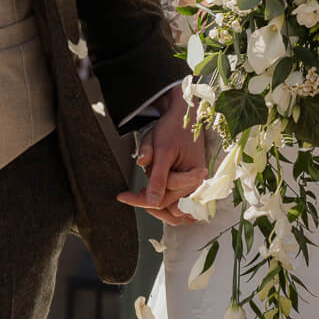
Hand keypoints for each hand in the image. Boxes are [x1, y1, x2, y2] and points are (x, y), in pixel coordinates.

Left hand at [118, 90, 207, 224]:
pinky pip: (173, 197)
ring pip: (169, 203)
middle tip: (131, 189)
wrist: (183, 114)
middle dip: (148, 192)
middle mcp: (196, 185)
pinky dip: (160, 192)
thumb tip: (152, 202)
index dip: (140, 199)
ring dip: (155, 193)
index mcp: (194, 178)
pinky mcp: (188, 181)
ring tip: (146, 180)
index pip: (163, 200)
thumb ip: (158, 177)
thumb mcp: (162, 151)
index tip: (122, 196)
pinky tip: (152, 183)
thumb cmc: (174, 129)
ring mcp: (193, 184)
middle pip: (166, 203)